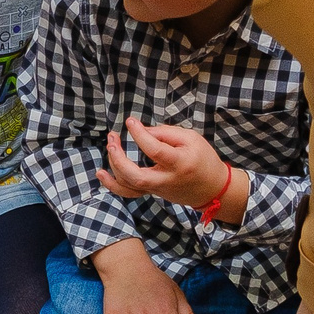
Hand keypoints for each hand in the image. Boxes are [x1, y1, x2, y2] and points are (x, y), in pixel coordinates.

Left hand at [99, 117, 230, 210]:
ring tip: (110, 146)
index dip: (139, 134)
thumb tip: (141, 131)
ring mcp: (157, 189)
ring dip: (114, 167)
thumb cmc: (202, 159)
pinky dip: (113, 184)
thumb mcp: (191, 138)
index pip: (155, 149)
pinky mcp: (152, 192)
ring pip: (129, 185)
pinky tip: (101, 173)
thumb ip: (165, 133)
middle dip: (119, 158)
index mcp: (179, 163)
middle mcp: (166, 179)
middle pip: (136, 176)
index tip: (130, 121)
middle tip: (112, 140)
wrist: (212, 188)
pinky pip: (129, 192)